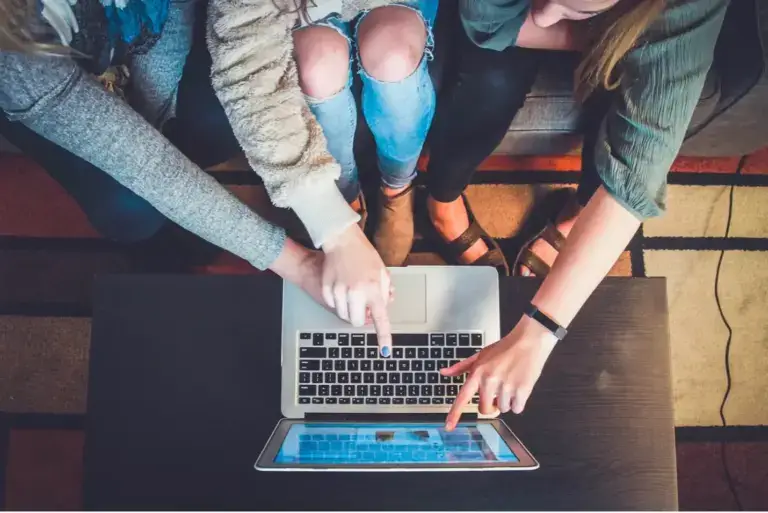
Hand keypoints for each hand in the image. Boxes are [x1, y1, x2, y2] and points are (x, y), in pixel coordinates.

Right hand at [321, 224, 392, 355]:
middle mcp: (356, 293)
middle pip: (356, 321)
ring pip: (343, 315)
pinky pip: (332, 305)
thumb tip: (384, 307)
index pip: (380, 319)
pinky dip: (337, 301)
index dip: (383, 337)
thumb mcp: (382, 272)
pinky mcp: (327, 289)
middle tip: (362, 304)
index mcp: (374, 289)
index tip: (385, 351)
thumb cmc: (364, 255)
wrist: (342, 241)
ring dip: (348, 309)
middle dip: (360, 317)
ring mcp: (339, 291)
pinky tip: (340, 286)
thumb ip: (385, 292)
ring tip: (351, 291)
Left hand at [441, 315, 557, 429]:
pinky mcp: (521, 390)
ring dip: (507, 401)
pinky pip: (517, 409)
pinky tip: (519, 387)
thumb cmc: (505, 348)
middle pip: (485, 409)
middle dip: (491, 405)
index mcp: (478, 373)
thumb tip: (444, 372)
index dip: (455, 413)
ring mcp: (506, 386)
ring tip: (510, 384)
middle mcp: (490, 381)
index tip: (448, 427)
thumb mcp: (480, 355)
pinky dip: (519, 402)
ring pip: (503, 409)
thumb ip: (461, 367)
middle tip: (497, 393)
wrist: (529, 341)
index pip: (463, 397)